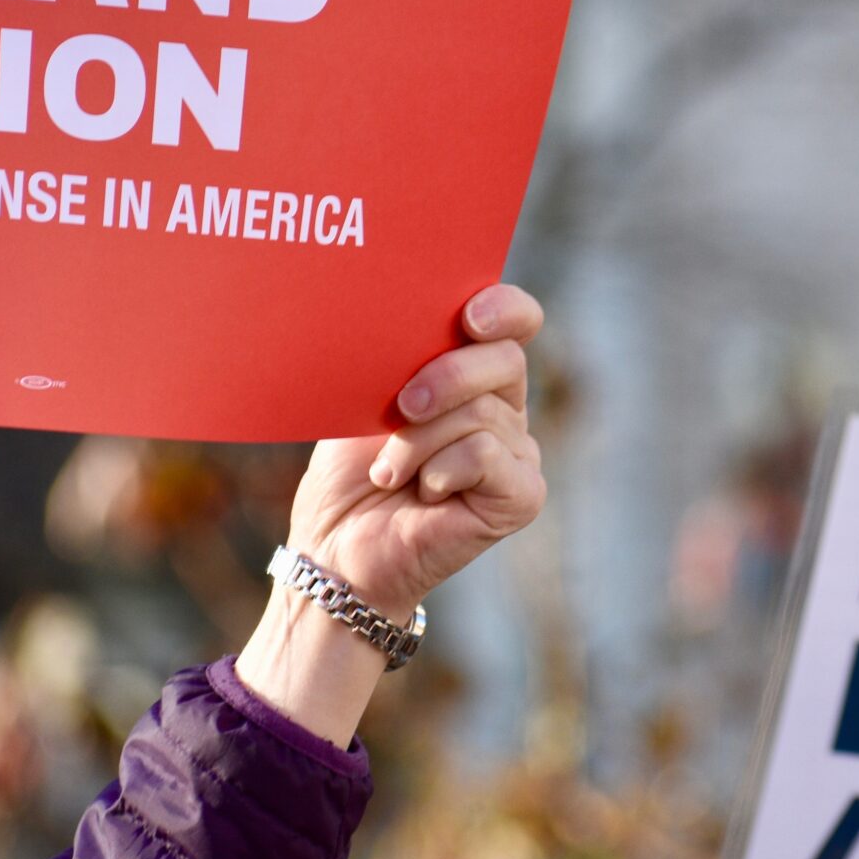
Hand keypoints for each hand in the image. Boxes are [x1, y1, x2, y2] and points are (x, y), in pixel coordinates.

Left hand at [238, 285, 545, 744]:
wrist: (335, 551)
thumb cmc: (346, 476)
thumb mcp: (367, 399)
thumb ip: (403, 359)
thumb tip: (413, 319)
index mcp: (472, 375)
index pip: (514, 322)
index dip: (504, 308)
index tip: (470, 315)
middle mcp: (505, 411)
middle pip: (505, 360)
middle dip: (445, 376)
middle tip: (398, 409)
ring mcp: (518, 454)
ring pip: (482, 414)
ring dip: (419, 441)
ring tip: (389, 473)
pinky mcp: (522, 496)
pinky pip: (487, 455)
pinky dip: (441, 469)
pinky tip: (423, 492)